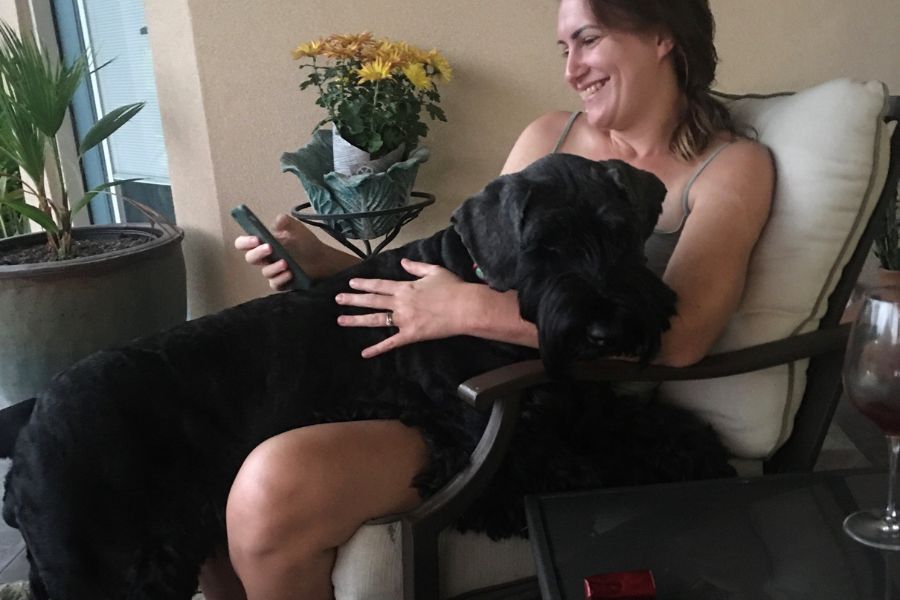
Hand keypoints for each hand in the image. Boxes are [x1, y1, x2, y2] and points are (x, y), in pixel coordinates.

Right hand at [234, 214, 349, 289]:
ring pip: (265, 272)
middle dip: (258, 253)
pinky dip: (281, 279)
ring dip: (273, 267)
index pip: (243, 243)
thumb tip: (278, 220)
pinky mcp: (282, 282)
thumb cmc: (305, 242)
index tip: (256, 239)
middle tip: (270, 248)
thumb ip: (286, 222)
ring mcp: (273, 270)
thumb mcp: (296, 228)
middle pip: (250, 258)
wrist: (321, 257)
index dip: (245, 242)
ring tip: (286, 263)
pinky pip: (275, 284)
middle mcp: (265, 257)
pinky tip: (290, 273)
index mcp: (264, 242)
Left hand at [335, 258, 470, 357]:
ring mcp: (404, 320)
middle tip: (338, 299)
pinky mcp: (411, 334)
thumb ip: (416, 267)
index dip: (364, 284)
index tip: (351, 283)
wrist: (466, 307)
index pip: (379, 284)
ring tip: (341, 321)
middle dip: (353, 300)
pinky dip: (377, 349)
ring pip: (376, 320)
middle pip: (372, 301)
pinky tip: (364, 353)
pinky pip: (391, 343)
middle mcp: (400, 302)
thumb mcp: (434, 271)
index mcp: (405, 287)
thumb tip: (402, 263)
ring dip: (357, 320)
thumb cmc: (453, 288)